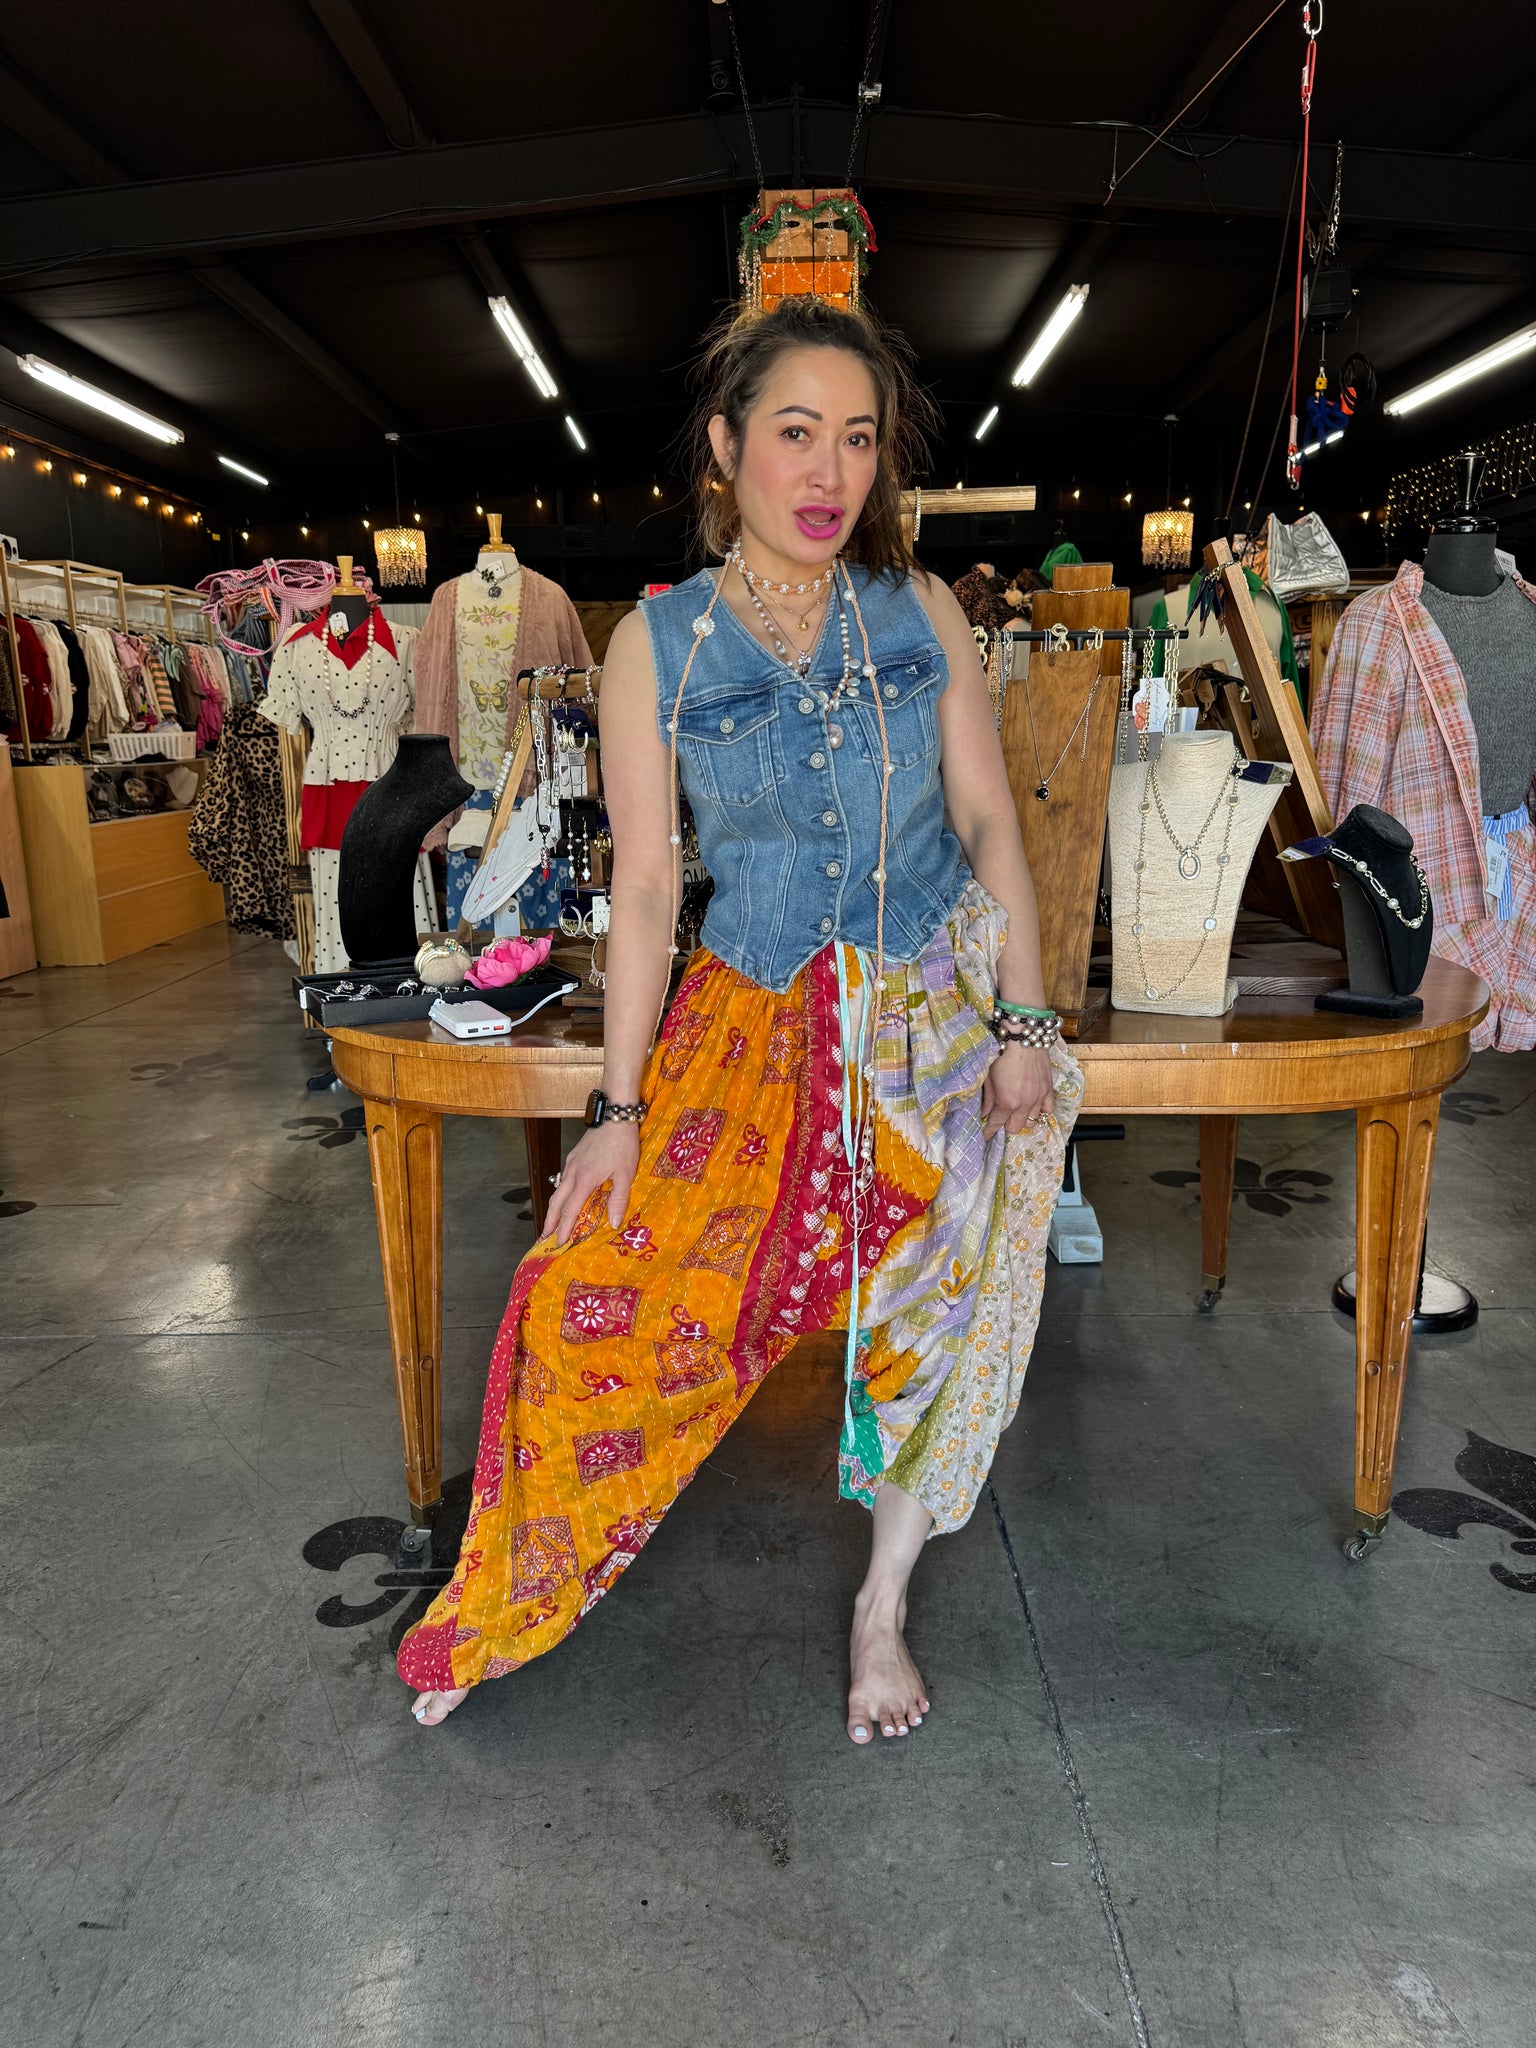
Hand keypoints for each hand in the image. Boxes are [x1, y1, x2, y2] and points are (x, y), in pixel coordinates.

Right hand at [541, 1122, 640, 1244]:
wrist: (615, 1117)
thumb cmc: (622, 1145)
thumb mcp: (626, 1174)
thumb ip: (619, 1199)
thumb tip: (613, 1224)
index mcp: (585, 1180)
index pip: (570, 1210)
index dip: (564, 1228)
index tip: (559, 1243)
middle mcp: (573, 1173)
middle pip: (556, 1202)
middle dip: (549, 1221)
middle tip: (544, 1237)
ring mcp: (571, 1164)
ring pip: (558, 1190)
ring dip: (553, 1208)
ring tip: (551, 1221)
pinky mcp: (573, 1156)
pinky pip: (563, 1180)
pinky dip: (560, 1194)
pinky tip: (565, 1197)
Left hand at [981, 1042, 1054, 1138]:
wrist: (1023, 1036)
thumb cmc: (1000, 1053)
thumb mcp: (988, 1077)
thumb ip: (988, 1099)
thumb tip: (985, 1114)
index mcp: (1007, 1102)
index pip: (996, 1125)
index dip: (989, 1132)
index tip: (985, 1136)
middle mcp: (1024, 1104)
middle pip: (1016, 1128)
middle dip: (1006, 1124)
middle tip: (1001, 1116)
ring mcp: (1039, 1097)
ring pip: (1032, 1120)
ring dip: (1023, 1117)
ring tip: (1017, 1108)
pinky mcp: (1049, 1089)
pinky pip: (1048, 1109)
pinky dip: (1041, 1109)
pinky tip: (1033, 1103)